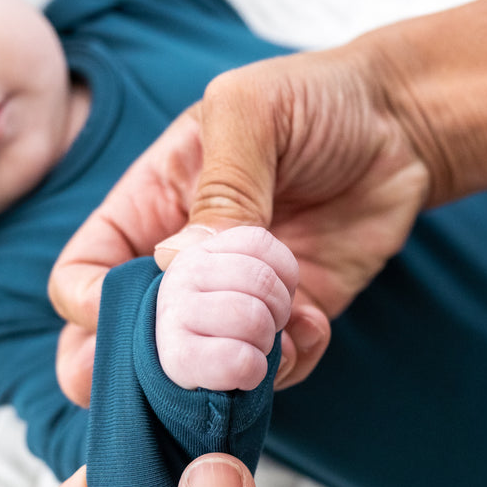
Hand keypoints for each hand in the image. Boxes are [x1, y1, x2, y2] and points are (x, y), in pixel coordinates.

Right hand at [48, 46, 430, 406]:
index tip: (117, 312)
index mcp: (149, 208)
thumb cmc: (314, 99)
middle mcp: (185, 263)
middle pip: (127, 339)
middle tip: (154, 387)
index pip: (85, 273)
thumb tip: (179, 264)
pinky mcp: (293, 319)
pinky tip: (312, 321)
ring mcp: (240, 298)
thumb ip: (218, 188)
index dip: (88, 304)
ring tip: (267, 331)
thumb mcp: (249, 115)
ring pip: (204, 364)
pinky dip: (288, 362)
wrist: (401, 125)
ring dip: (229, 361)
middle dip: (128, 373)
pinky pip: (275, 368)